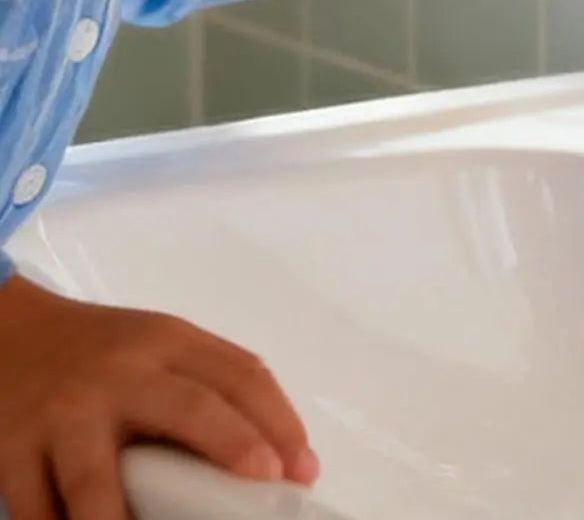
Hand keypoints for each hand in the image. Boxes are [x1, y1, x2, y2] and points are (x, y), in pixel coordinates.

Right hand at [0, 275, 316, 519]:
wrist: (12, 334)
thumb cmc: (103, 353)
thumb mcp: (161, 347)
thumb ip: (207, 384)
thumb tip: (272, 454)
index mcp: (170, 343)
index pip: (241, 374)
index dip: (280, 421)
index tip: (302, 467)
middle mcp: (123, 375)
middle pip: (189, 408)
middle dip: (232, 446)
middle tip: (263, 483)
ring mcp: (66, 415)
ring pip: (97, 482)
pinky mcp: (15, 451)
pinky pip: (39, 510)